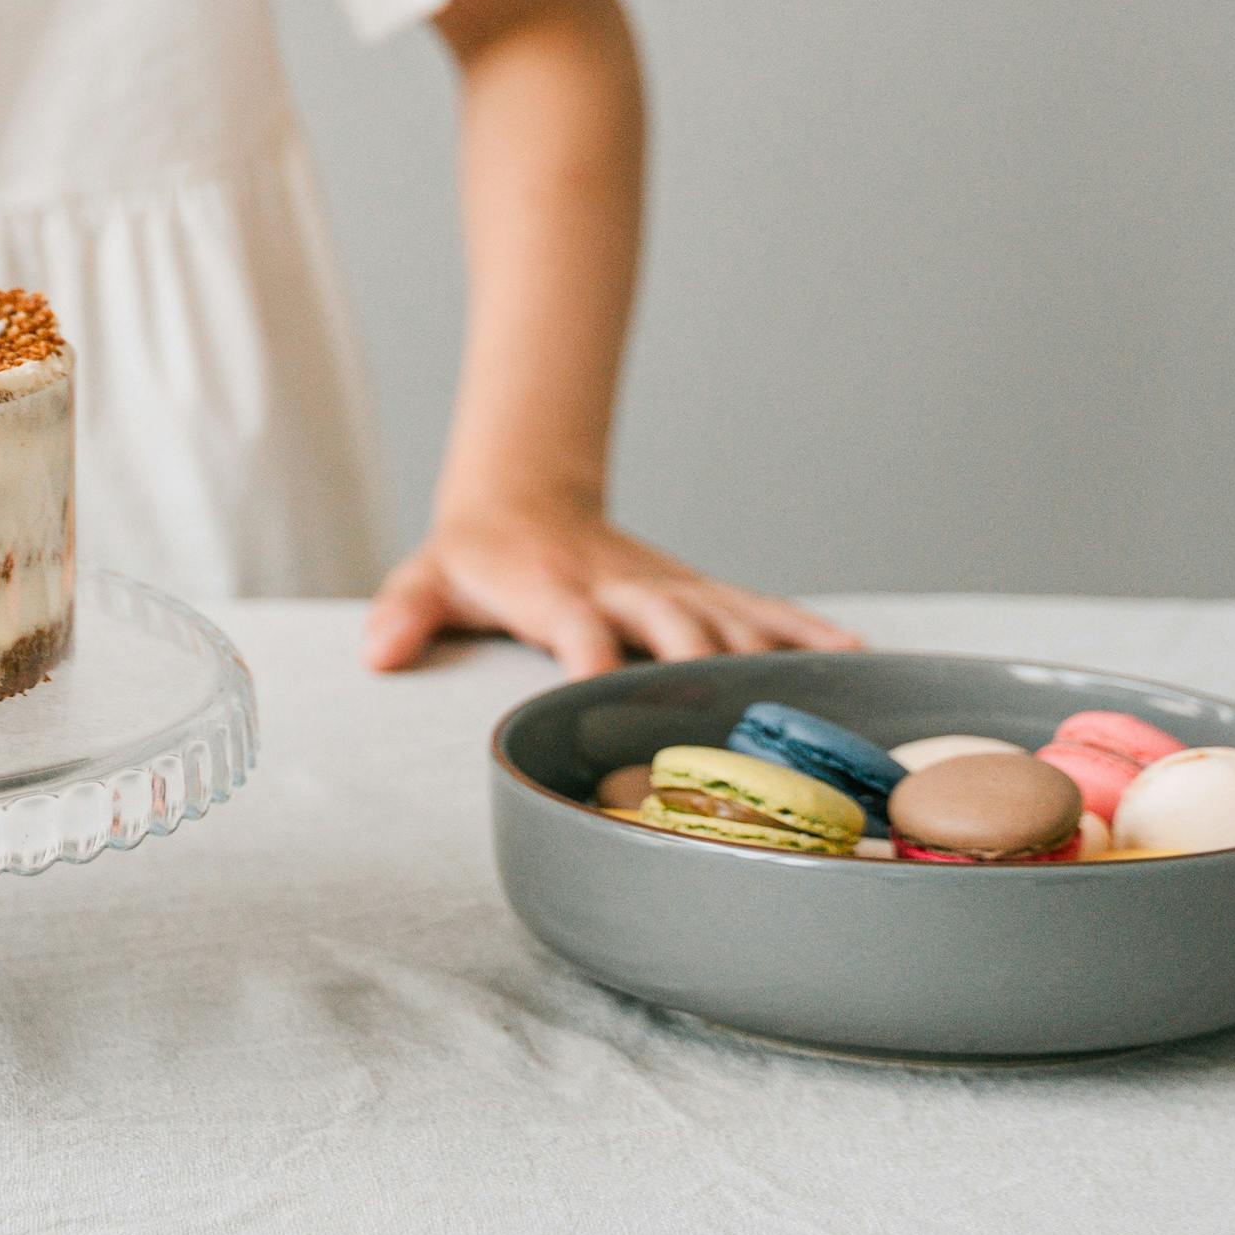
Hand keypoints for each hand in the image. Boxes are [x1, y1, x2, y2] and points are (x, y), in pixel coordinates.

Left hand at [361, 498, 854, 678]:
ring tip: (815, 716)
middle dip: (705, 674)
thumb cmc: (476, 557)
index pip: (579, 629)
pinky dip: (811, 633)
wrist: (526, 494)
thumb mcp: (429, 576)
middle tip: (739, 740)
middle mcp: (625, 589)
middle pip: (674, 628)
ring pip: (731, 622)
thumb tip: (376, 650)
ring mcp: (672, 590)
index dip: (597, 664)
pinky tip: (858, 660)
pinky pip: (767, 610)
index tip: (616, 703)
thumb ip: (404, 612)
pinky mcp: (705, 592)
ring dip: (770, 665)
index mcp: (556, 591)